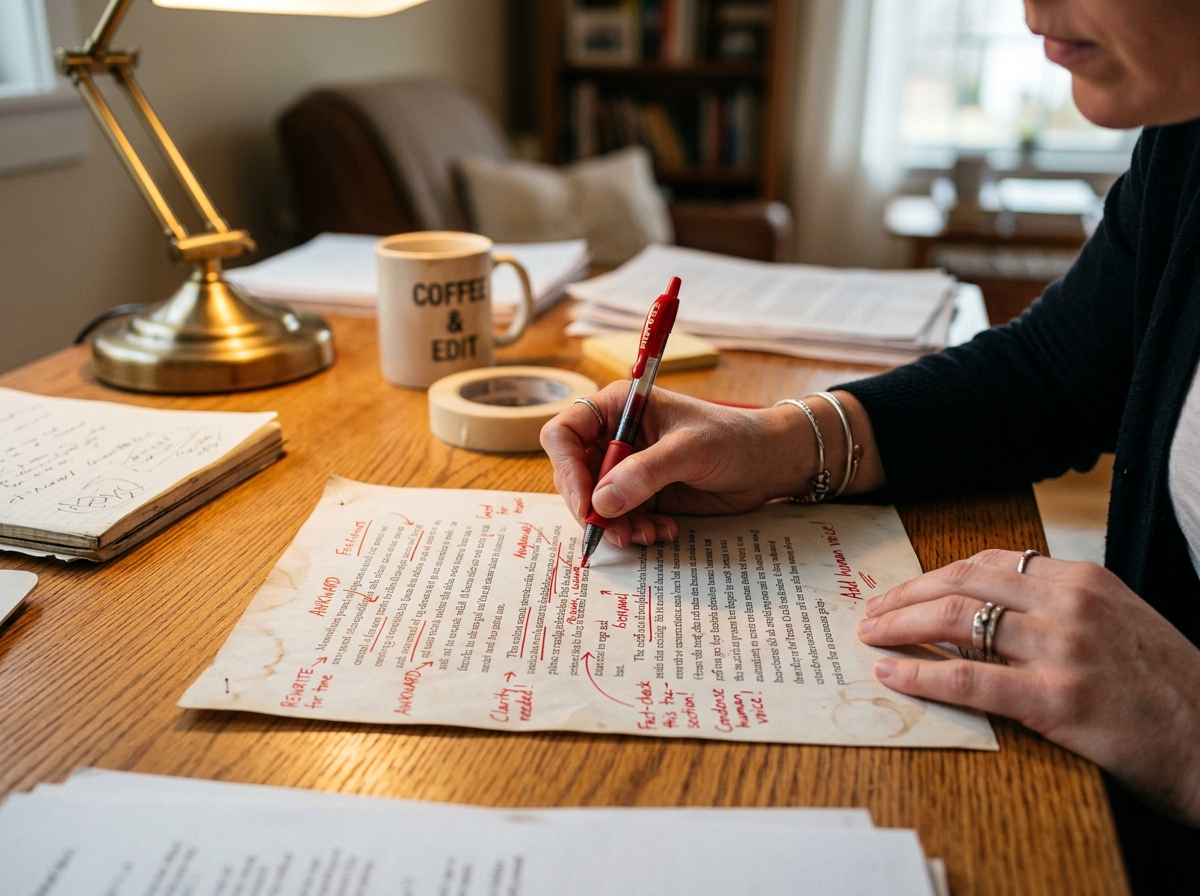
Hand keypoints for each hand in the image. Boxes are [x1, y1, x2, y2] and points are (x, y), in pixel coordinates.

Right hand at [540, 384, 822, 548]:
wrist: (768, 463)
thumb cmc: (733, 439)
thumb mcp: (690, 450)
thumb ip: (645, 473)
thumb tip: (601, 502)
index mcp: (619, 407)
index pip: (566, 434)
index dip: (568, 469)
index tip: (587, 504)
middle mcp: (616, 436)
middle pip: (574, 475)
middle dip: (592, 508)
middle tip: (617, 531)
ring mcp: (627, 467)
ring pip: (595, 503)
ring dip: (615, 525)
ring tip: (648, 535)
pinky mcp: (642, 494)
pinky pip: (620, 518)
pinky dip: (635, 531)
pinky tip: (663, 532)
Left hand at [857, 549, 1199, 822]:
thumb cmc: (1171, 690)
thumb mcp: (1122, 624)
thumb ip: (1063, 608)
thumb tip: (994, 609)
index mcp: (1084, 580)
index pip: (987, 563)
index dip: (934, 576)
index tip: (904, 592)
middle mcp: (1070, 604)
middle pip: (961, 583)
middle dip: (905, 597)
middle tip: (871, 612)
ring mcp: (1064, 649)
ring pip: (955, 623)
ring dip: (900, 629)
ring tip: (871, 638)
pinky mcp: (1058, 700)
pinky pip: (968, 679)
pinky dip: (920, 675)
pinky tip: (892, 675)